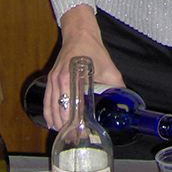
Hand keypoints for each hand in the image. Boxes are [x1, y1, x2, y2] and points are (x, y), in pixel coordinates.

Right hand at [43, 5, 124, 129]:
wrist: (79, 33)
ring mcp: (52, 80)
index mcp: (71, 79)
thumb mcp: (108, 67)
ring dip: (56, 122)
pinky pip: (46, 100)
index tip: (80, 133)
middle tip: (74, 138)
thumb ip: (116, 84)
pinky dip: (48, 113)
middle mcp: (59, 81)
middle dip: (65, 127)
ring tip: (64, 135)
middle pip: (59, 111)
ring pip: (50, 107)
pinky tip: (52, 123)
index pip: (71, 108)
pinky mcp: (50, 79)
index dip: (75, 123)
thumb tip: (124, 97)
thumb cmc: (91, 49)